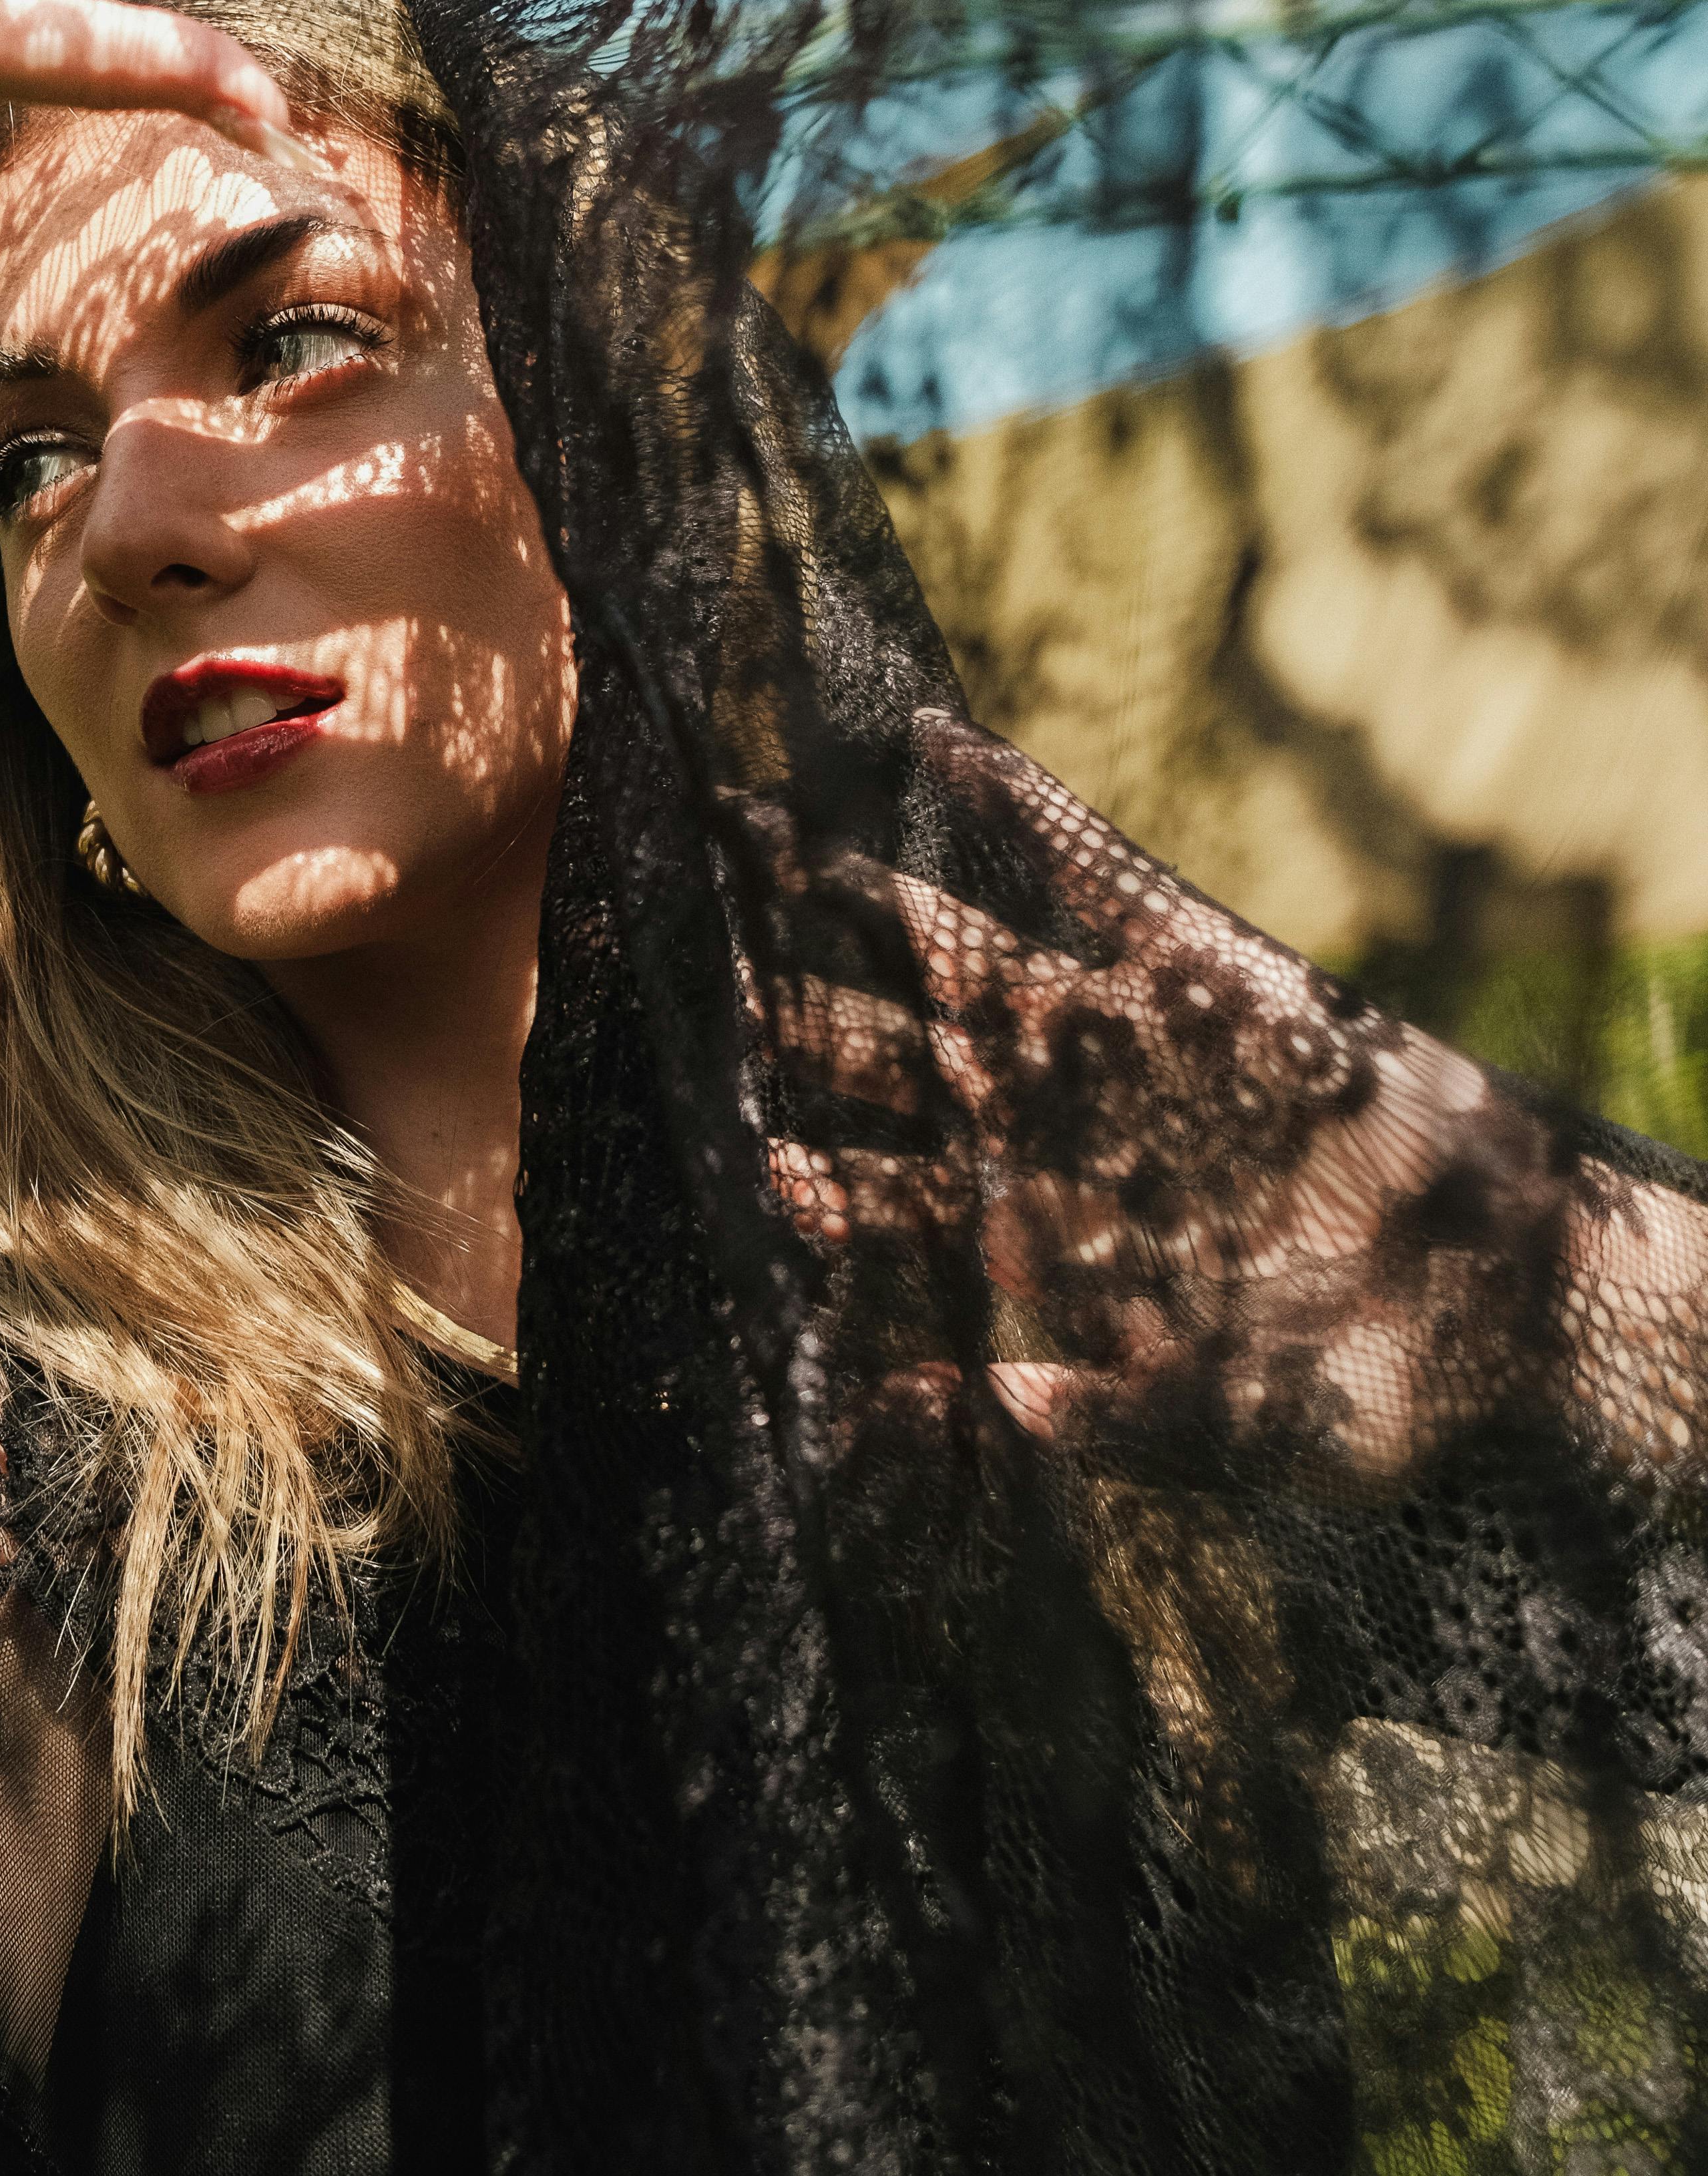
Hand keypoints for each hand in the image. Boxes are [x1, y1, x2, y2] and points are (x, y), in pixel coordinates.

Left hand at [775, 711, 1707, 1487]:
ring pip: (954, 948)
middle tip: (663, 939)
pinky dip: (1023, 807)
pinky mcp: (1207, 971)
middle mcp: (1052, 1129)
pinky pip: (1097, 869)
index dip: (801, 1169)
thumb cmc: (1367, 1397)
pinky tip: (939, 740)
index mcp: (1037, 1239)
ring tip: (743, 827)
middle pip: (878, 1052)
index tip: (712, 1137)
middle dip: (775, 1001)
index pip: (882, 1202)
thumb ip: (1116, 1425)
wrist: (1513, 1316)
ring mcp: (1118, 1041)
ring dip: (851, 892)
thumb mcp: (1237, 1434)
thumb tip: (997, 1406)